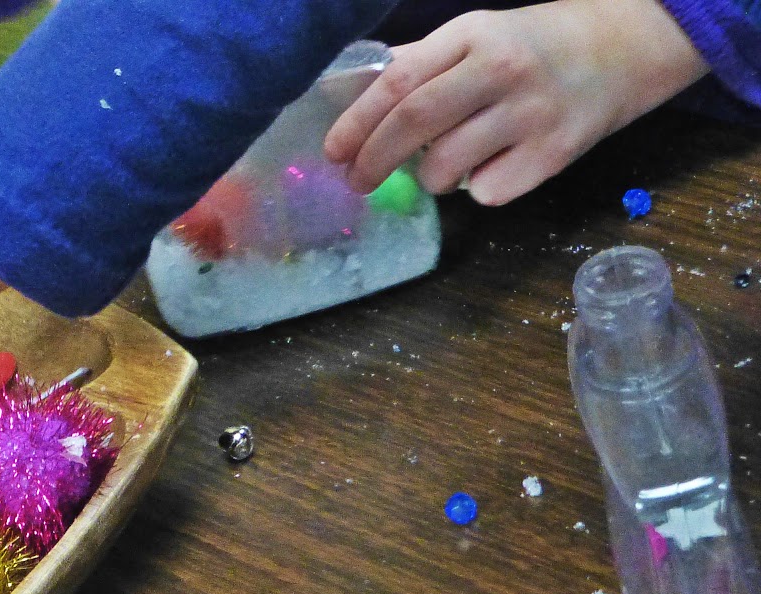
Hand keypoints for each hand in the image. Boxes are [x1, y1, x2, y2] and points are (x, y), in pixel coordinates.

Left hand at [324, 0, 706, 205]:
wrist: (626, 46)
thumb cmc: (535, 45)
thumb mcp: (476, 36)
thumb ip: (421, 64)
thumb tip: (355, 91)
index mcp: (471, 37)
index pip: (397, 82)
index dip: (356, 123)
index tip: (333, 152)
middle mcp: (500, 70)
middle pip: (414, 123)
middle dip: (372, 160)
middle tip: (357, 181)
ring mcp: (531, 112)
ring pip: (447, 167)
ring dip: (426, 179)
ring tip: (434, 170)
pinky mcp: (556, 152)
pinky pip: (489, 191)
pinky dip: (474, 190)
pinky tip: (487, 169)